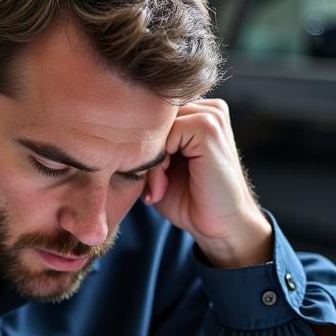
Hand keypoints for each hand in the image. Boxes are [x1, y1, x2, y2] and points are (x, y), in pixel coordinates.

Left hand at [144, 99, 272, 267]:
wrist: (219, 227)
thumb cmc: (188, 201)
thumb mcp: (159, 167)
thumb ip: (146, 143)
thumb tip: (115, 127)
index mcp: (197, 113)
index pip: (150, 113)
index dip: (141, 145)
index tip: (146, 179)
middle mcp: (207, 108)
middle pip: (152, 117)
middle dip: (144, 152)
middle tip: (152, 187)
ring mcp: (211, 114)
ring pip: (157, 125)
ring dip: (151, 159)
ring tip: (159, 187)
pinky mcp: (209, 127)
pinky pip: (166, 133)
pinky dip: (158, 162)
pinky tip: (164, 185)